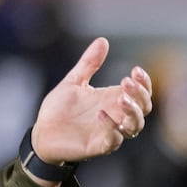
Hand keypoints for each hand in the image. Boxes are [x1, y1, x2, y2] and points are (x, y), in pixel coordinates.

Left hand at [31, 37, 152, 170]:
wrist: (41, 132)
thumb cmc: (59, 109)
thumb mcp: (74, 81)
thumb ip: (89, 63)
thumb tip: (102, 40)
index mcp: (112, 99)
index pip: (141, 93)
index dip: (144, 83)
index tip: (136, 70)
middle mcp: (115, 116)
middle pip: (143, 108)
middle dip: (140, 94)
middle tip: (127, 81)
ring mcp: (108, 131)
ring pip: (135, 126)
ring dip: (132, 112)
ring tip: (120, 97)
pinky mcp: (98, 145)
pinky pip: (113, 141)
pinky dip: (112, 129)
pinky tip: (102, 115)